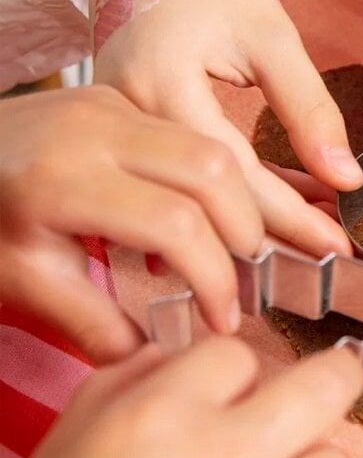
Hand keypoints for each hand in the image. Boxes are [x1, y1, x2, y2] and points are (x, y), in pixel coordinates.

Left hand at [0, 86, 263, 360]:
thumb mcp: (23, 282)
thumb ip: (94, 323)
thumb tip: (158, 360)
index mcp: (62, 181)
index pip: (176, 225)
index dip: (214, 278)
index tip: (222, 320)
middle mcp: (92, 130)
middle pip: (212, 170)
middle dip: (244, 231)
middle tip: (242, 279)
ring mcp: (108, 105)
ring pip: (212, 146)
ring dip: (236, 202)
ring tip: (230, 251)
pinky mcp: (117, 98)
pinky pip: (189, 136)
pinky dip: (211, 181)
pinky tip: (199, 218)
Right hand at [0, 338, 362, 457]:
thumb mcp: (66, 441)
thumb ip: (130, 383)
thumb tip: (180, 363)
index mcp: (164, 412)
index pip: (239, 354)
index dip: (235, 376)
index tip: (233, 397)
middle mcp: (225, 457)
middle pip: (329, 385)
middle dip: (337, 379)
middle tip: (327, 392)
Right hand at [59, 0, 360, 257]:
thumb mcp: (269, 32)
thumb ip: (308, 109)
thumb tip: (346, 179)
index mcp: (161, 88)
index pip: (236, 181)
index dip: (292, 220)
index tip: (339, 248)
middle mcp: (127, 117)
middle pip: (209, 202)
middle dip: (277, 233)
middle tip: (332, 254)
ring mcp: (117, 124)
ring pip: (195, 196)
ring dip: (257, 218)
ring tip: (315, 232)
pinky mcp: (124, 124)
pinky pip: (181, 173)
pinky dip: (232, 191)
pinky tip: (280, 198)